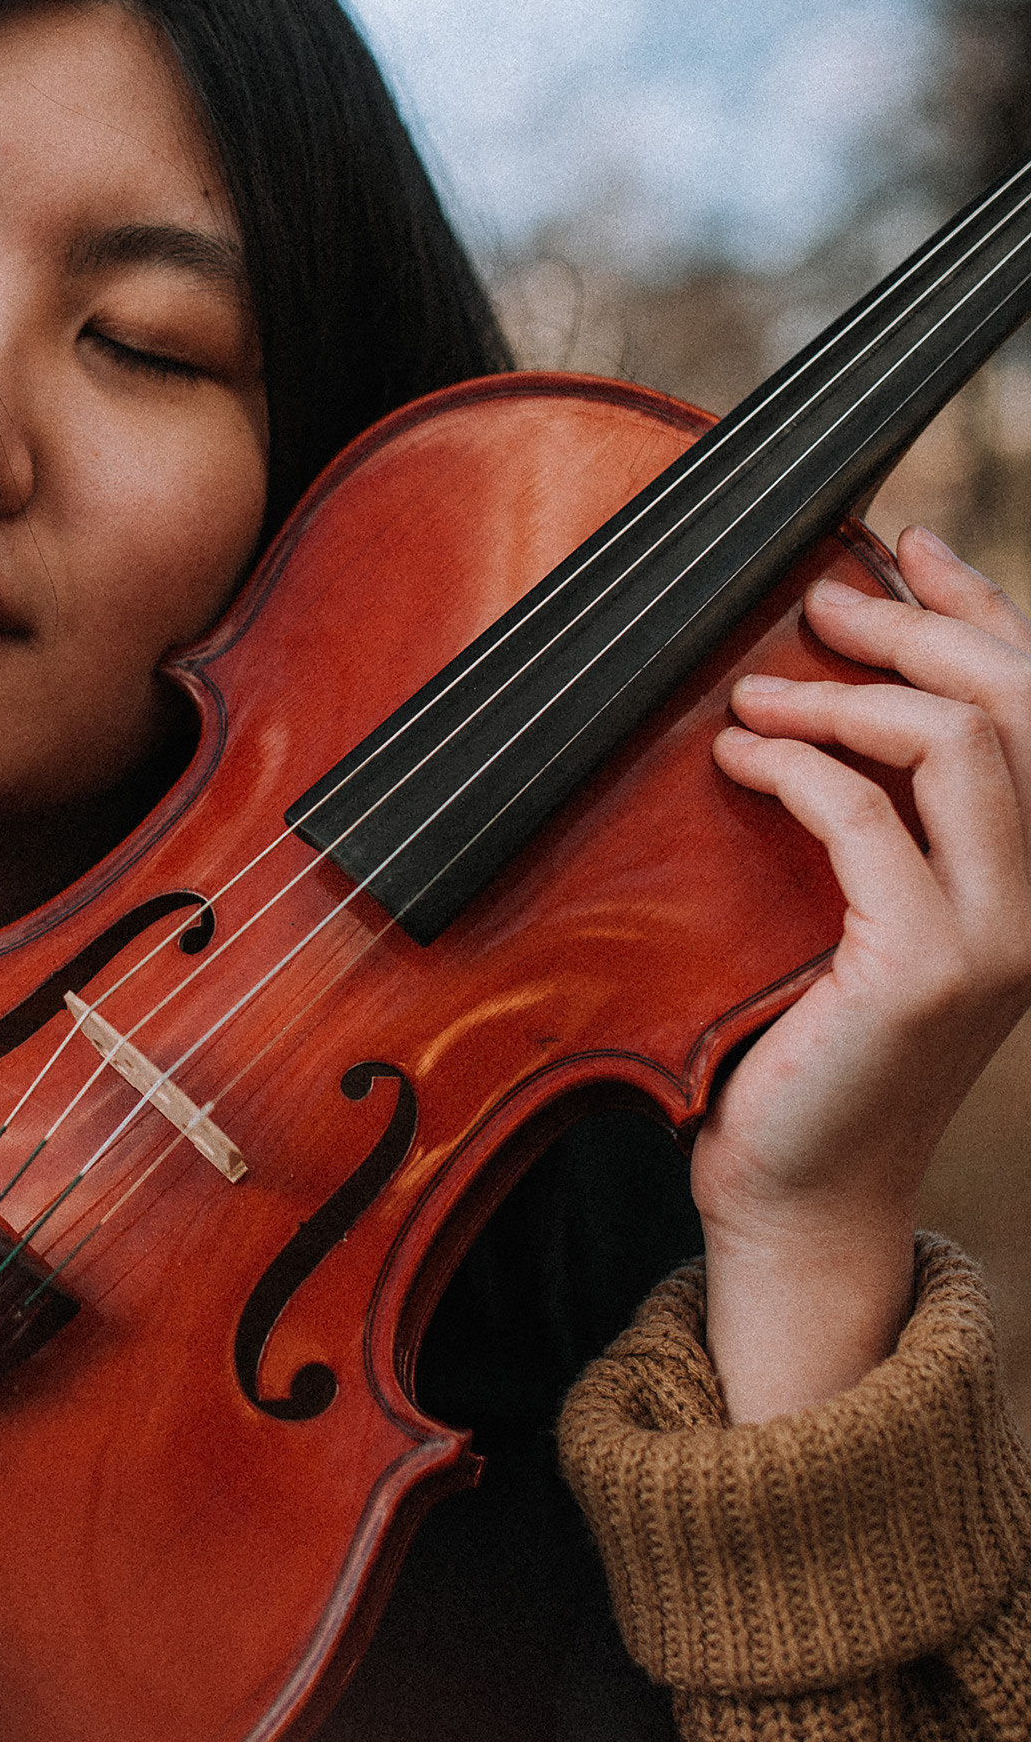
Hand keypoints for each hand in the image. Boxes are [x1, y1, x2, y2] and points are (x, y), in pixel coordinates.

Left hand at [695, 528, 1030, 1421]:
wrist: (795, 1194)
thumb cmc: (799, 1052)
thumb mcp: (845, 909)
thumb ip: (866, 812)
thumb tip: (809, 677)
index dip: (978, 610)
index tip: (903, 547)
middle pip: (1019, 703)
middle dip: (919, 629)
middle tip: (821, 600)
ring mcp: (999, 936)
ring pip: (966, 746)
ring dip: (852, 697)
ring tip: (762, 692)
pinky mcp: (927, 971)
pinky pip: (869, 824)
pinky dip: (800, 772)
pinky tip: (739, 763)